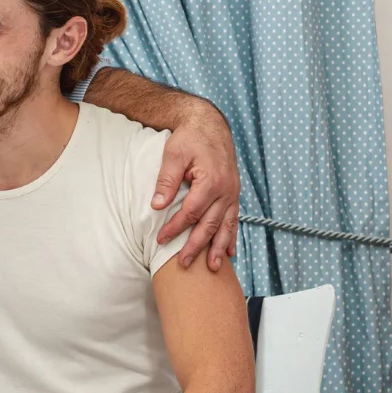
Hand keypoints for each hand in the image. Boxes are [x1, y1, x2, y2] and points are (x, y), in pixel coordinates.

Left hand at [153, 102, 240, 270]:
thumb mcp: (174, 154)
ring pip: (226, 226)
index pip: (190, 212)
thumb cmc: (190, 137)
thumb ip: (167, 180)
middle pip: (209, 224)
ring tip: (213, 268)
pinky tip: (229, 252)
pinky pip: (234, 219)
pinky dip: (231, 236)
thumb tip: (157, 205)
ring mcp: (232, 193)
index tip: (160, 240)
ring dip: (218, 248)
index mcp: (211, 181)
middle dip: (196, 246)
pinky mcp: (233, 193)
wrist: (209, 124)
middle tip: (183, 264)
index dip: (175, 228)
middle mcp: (226, 190)